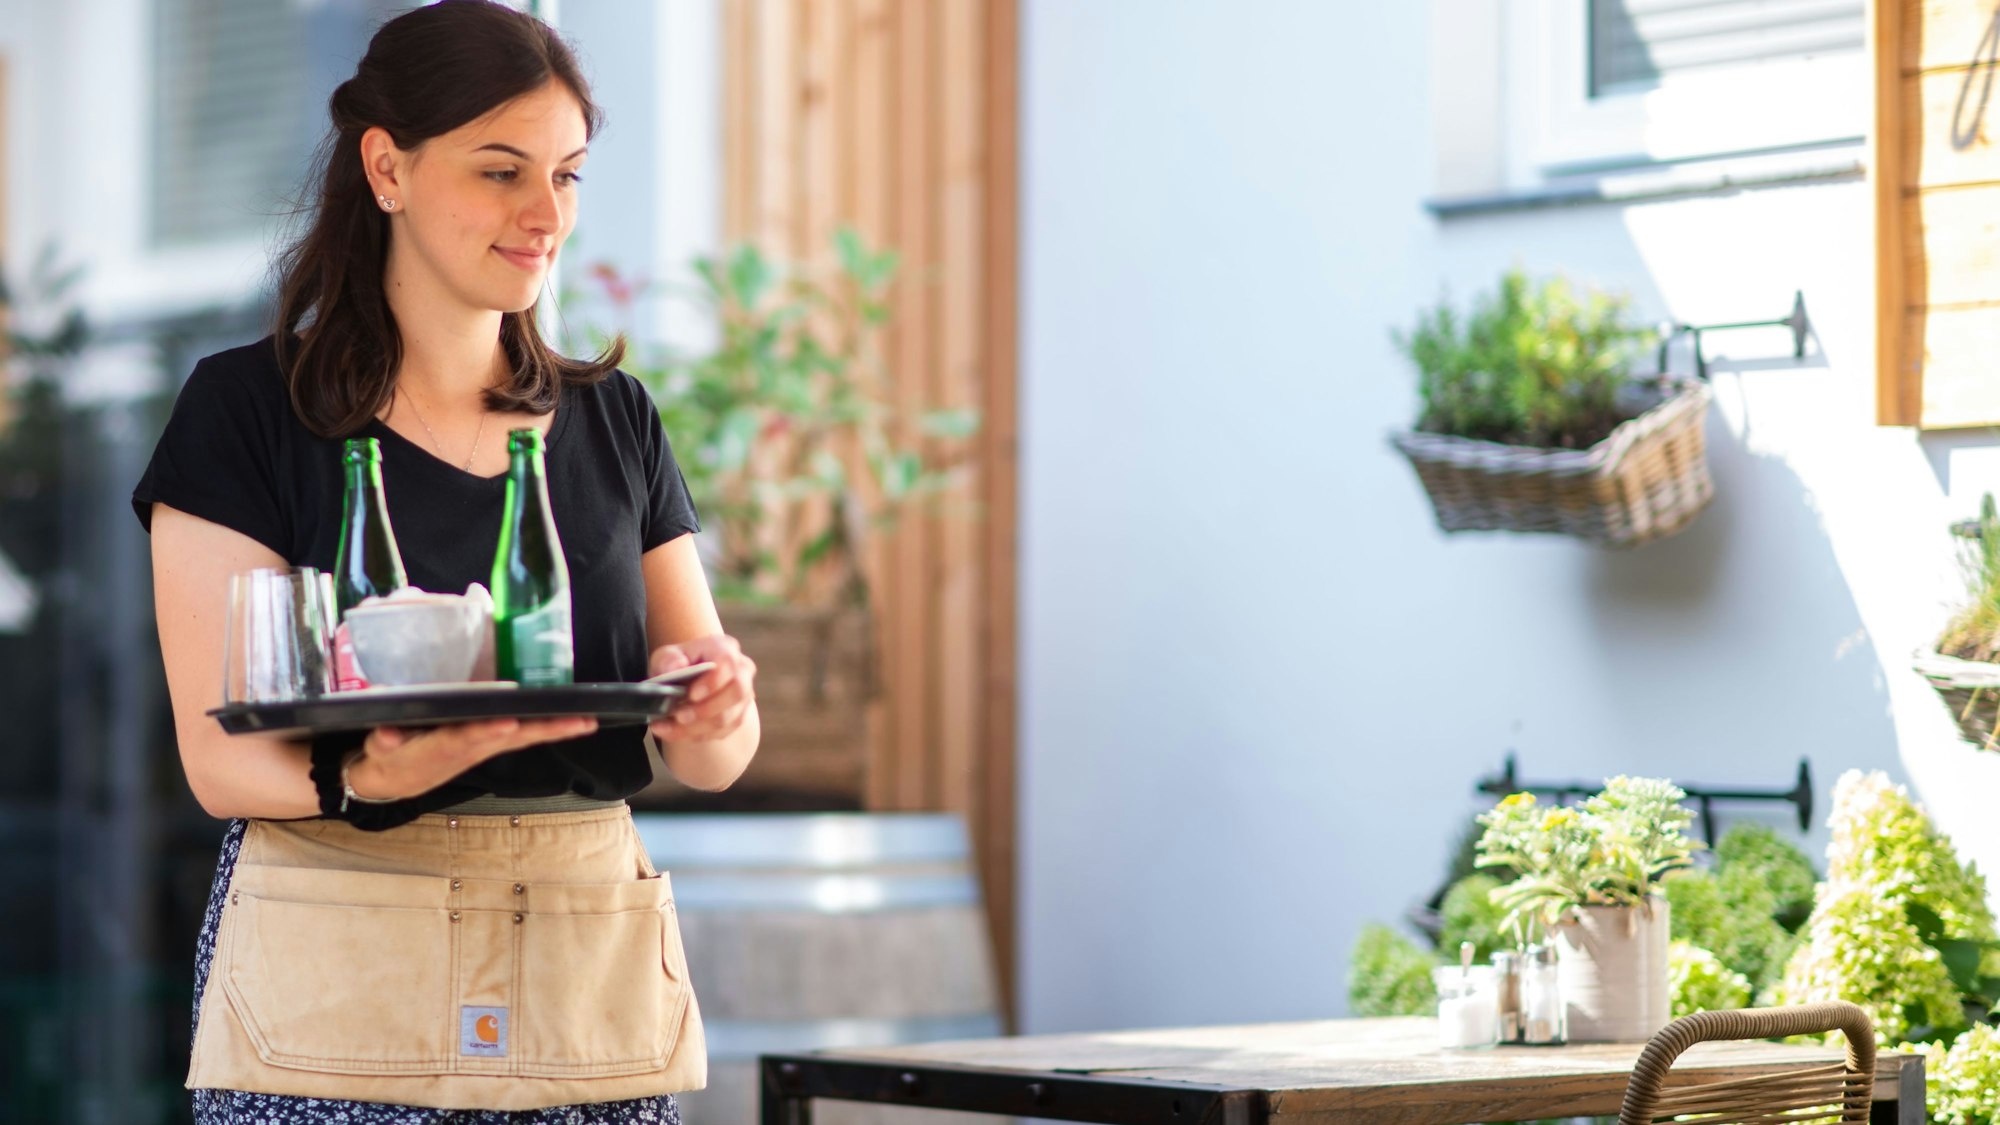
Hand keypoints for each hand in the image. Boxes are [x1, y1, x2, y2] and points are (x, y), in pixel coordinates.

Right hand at [346, 716, 598, 800]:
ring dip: (554, 730)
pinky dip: (547, 729)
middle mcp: (471, 747)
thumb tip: (386, 733)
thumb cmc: (390, 756)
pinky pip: (523, 736)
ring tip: (586, 721)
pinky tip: (574, 722)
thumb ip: (383, 741)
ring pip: (524, 737)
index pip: (468, 738)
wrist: (396, 779)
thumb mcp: (379, 751)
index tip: (508, 723)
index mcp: (443, 747)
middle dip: (543, 730)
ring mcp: (483, 747)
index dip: (487, 732)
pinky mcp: (489, 744)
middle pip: (511, 738)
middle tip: (577, 722)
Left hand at [647, 634, 755, 743]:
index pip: (727, 663)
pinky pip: (721, 732)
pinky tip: (672, 732)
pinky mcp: (738, 717)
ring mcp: (743, 697)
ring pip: (728, 718)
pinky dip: (694, 735)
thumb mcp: (666, 656)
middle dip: (706, 709)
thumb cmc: (679, 664)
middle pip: (736, 692)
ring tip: (667, 727)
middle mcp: (741, 671)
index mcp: (725, 648)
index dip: (712, 681)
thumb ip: (668, 659)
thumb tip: (676, 667)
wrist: (689, 680)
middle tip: (679, 717)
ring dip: (695, 727)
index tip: (691, 695)